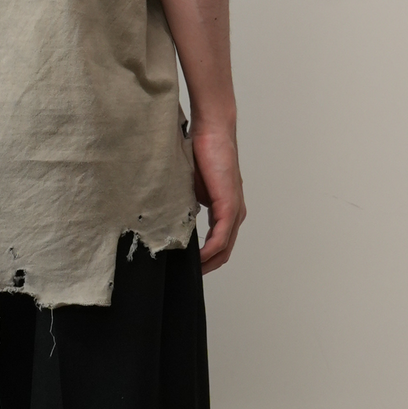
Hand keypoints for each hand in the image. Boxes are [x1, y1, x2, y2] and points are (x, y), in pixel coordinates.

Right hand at [191, 125, 245, 273]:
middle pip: (225, 251)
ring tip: (191, 271)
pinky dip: (210, 251)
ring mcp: (234, 211)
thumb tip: (173, 218)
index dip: (207, 257)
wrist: (212, 132)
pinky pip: (221, 238)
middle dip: (208, 266)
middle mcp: (235, 213)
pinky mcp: (229, 206)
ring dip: (209, 263)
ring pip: (224, 248)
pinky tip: (198, 259)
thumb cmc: (201, 152)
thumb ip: (187, 204)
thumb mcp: (191, 186)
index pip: (220, 242)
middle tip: (189, 276)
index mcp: (226, 209)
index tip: (189, 265)